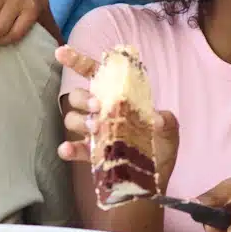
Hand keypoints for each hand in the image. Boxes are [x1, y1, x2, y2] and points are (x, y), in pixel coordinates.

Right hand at [54, 45, 179, 187]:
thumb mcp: (169, 130)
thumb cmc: (161, 147)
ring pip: (73, 118)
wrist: (156, 179)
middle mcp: (103, 111)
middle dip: (84, 98)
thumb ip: (165, 120)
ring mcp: (95, 133)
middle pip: (79, 96)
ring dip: (80, 120)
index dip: (78, 61)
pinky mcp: (92, 155)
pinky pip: (75, 148)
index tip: (61, 52)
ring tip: (96, 129)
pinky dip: (69, 148)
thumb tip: (155, 119)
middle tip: (98, 107)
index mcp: (119, 97)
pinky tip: (68, 149)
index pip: (95, 74)